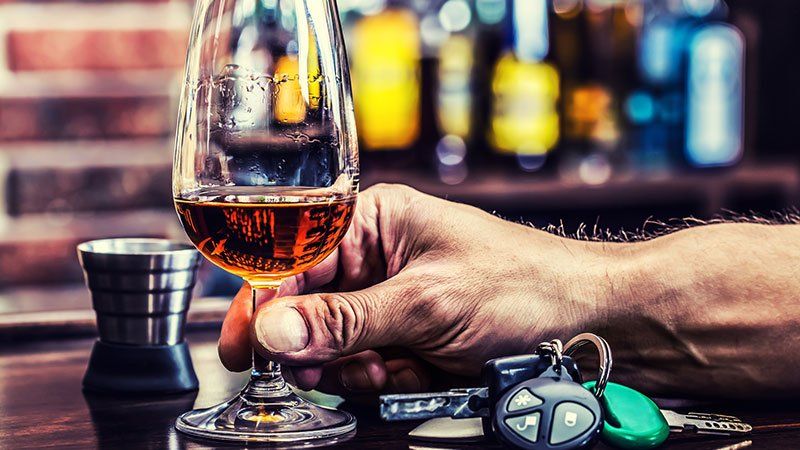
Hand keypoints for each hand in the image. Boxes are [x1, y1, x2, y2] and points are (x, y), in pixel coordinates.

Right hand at [218, 184, 608, 396]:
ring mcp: (391, 300)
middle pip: (308, 305)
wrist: (586, 325)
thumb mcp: (426, 302)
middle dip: (312, 342)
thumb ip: (346, 320)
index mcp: (375, 222)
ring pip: (333, 342)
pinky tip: (402, 374)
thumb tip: (275, 330)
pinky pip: (365, 362)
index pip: (296, 258)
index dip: (267, 300)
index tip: (246, 343)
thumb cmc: (522, 285)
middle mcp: (376, 257)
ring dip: (349, 366)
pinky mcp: (407, 336)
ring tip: (381, 369)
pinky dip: (376, 378)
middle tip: (313, 371)